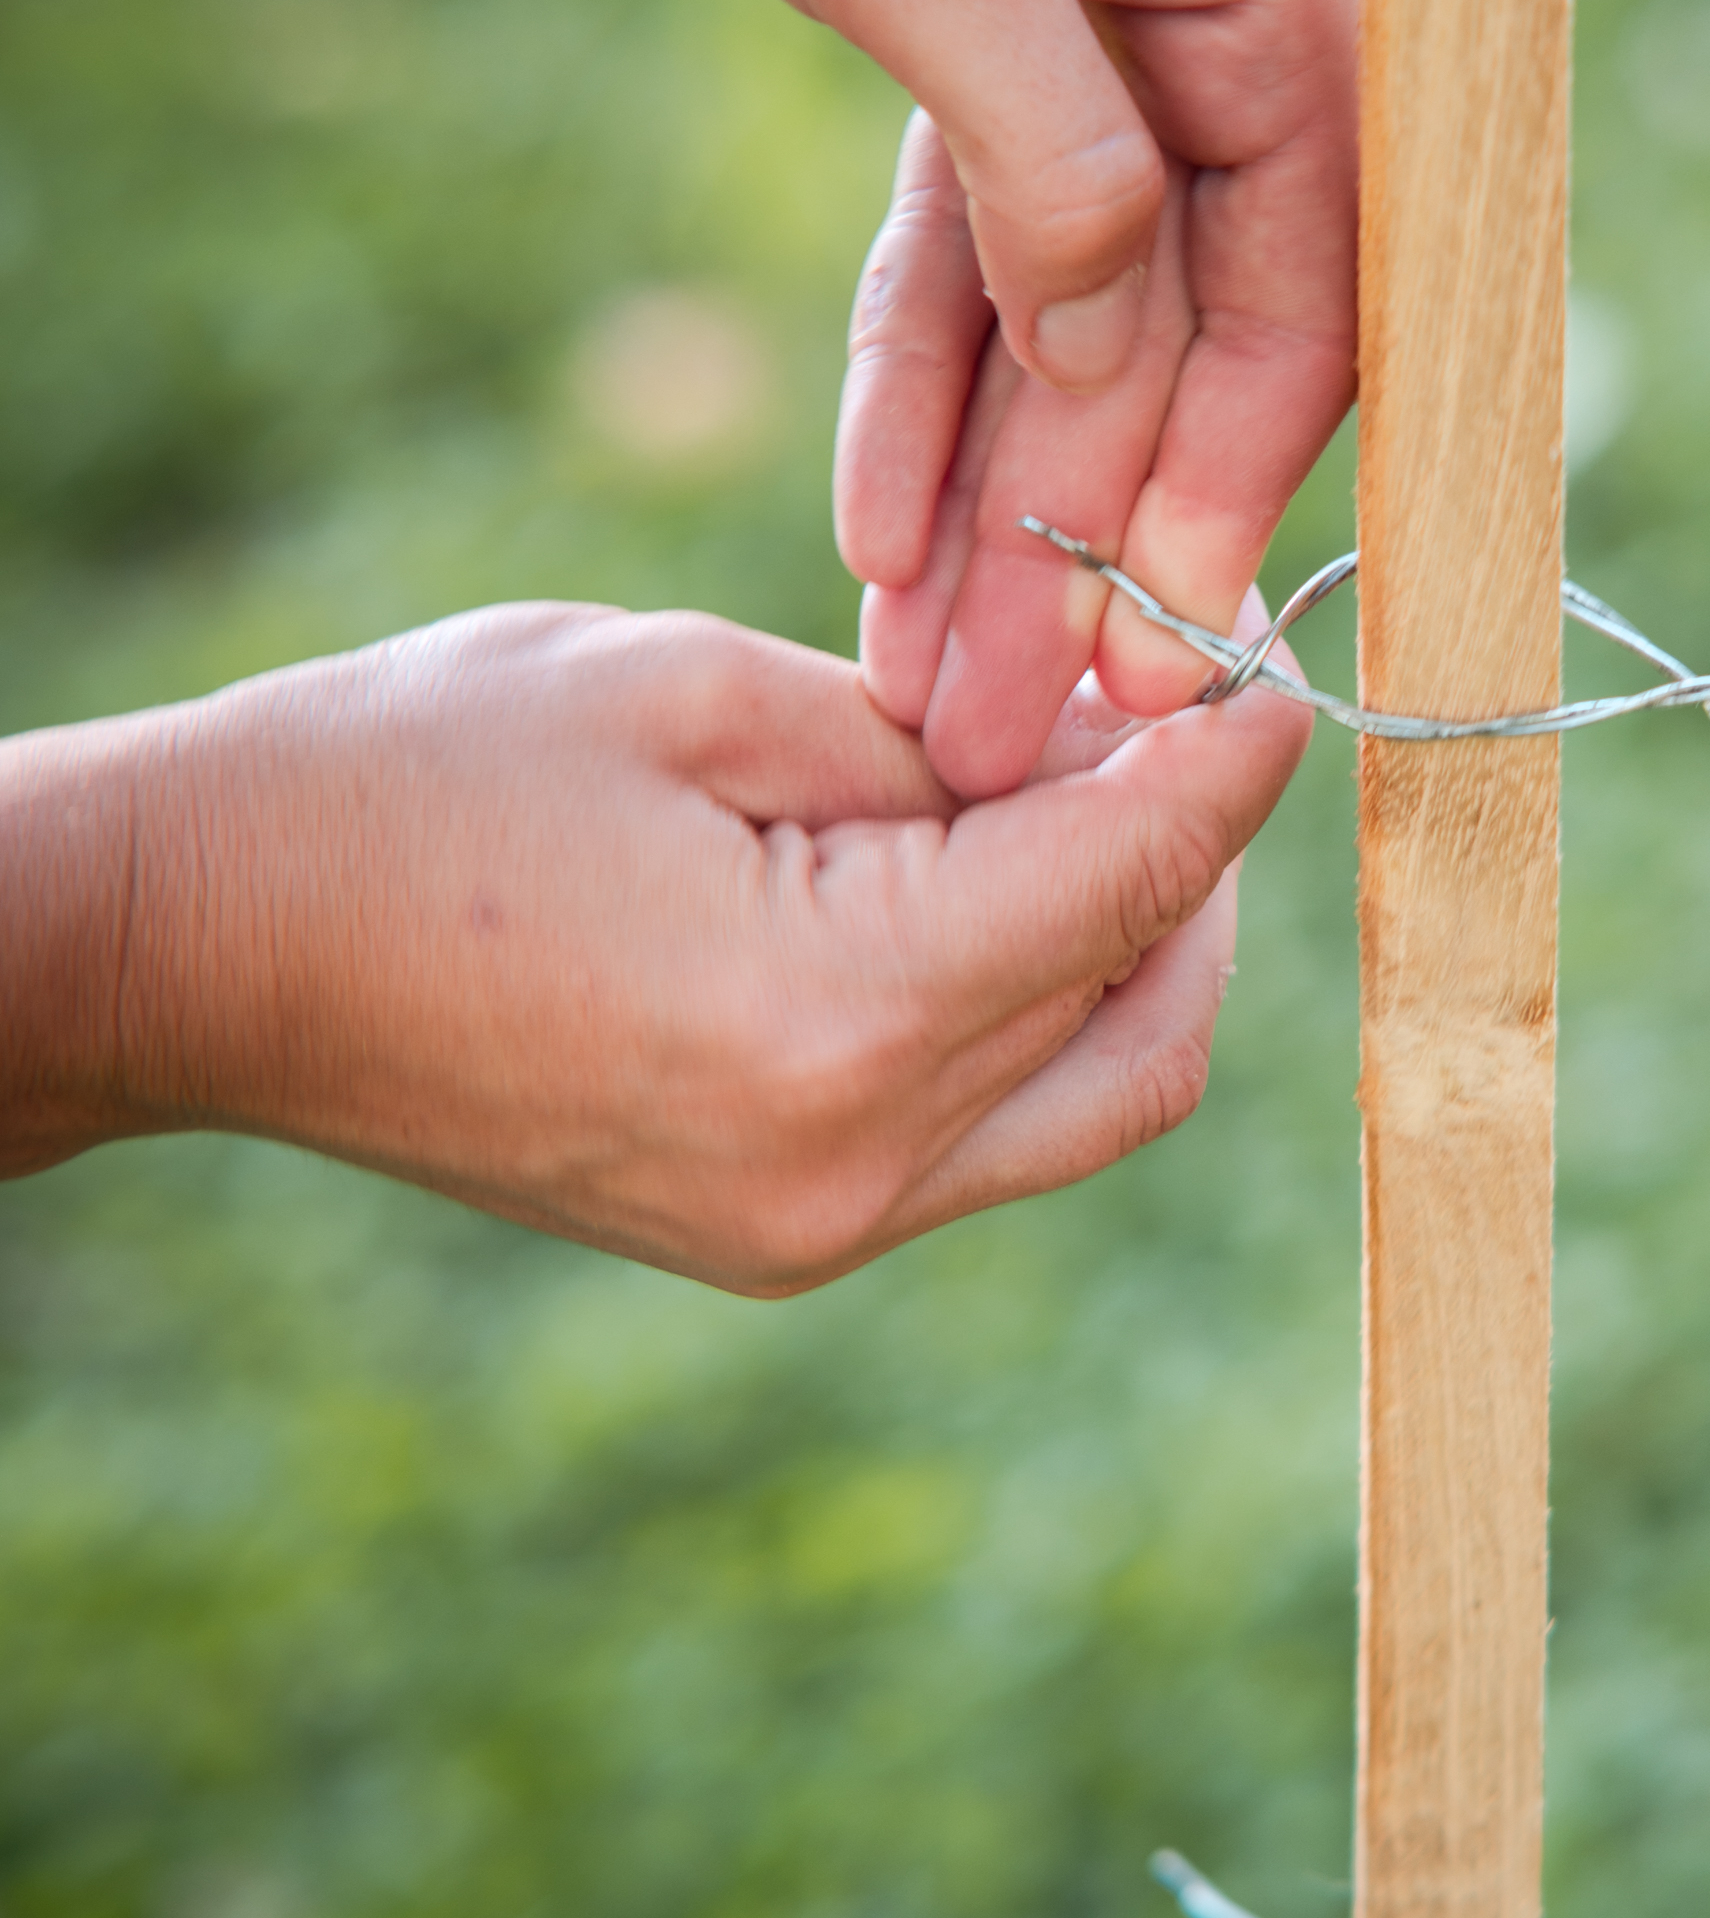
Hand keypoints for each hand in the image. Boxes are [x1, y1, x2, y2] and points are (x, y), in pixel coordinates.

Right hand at [0, 606, 1308, 1290]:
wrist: (214, 946)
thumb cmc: (423, 776)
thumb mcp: (697, 685)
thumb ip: (930, 735)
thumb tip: (1092, 751)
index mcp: (837, 1018)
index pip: (1127, 889)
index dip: (1229, 774)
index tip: (1286, 678)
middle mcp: (850, 1169)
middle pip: (1148, 1029)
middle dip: (1194, 876)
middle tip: (1164, 729)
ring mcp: (809, 1231)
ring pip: (1082, 1103)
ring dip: (1120, 954)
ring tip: (1065, 795)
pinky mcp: (772, 1239)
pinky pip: (979, 1135)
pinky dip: (1021, 1014)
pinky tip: (972, 885)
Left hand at [529, 0, 1358, 797]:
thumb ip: (1062, 183)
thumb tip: (1138, 391)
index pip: (1320, 294)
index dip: (1222, 491)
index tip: (1136, 661)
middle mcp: (1266, 5)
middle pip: (1208, 337)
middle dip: (1090, 536)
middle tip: (990, 731)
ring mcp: (1144, 28)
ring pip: (1091, 317)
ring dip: (1002, 497)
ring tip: (919, 678)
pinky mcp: (1020, 40)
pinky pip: (995, 252)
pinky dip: (931, 376)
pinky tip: (871, 526)